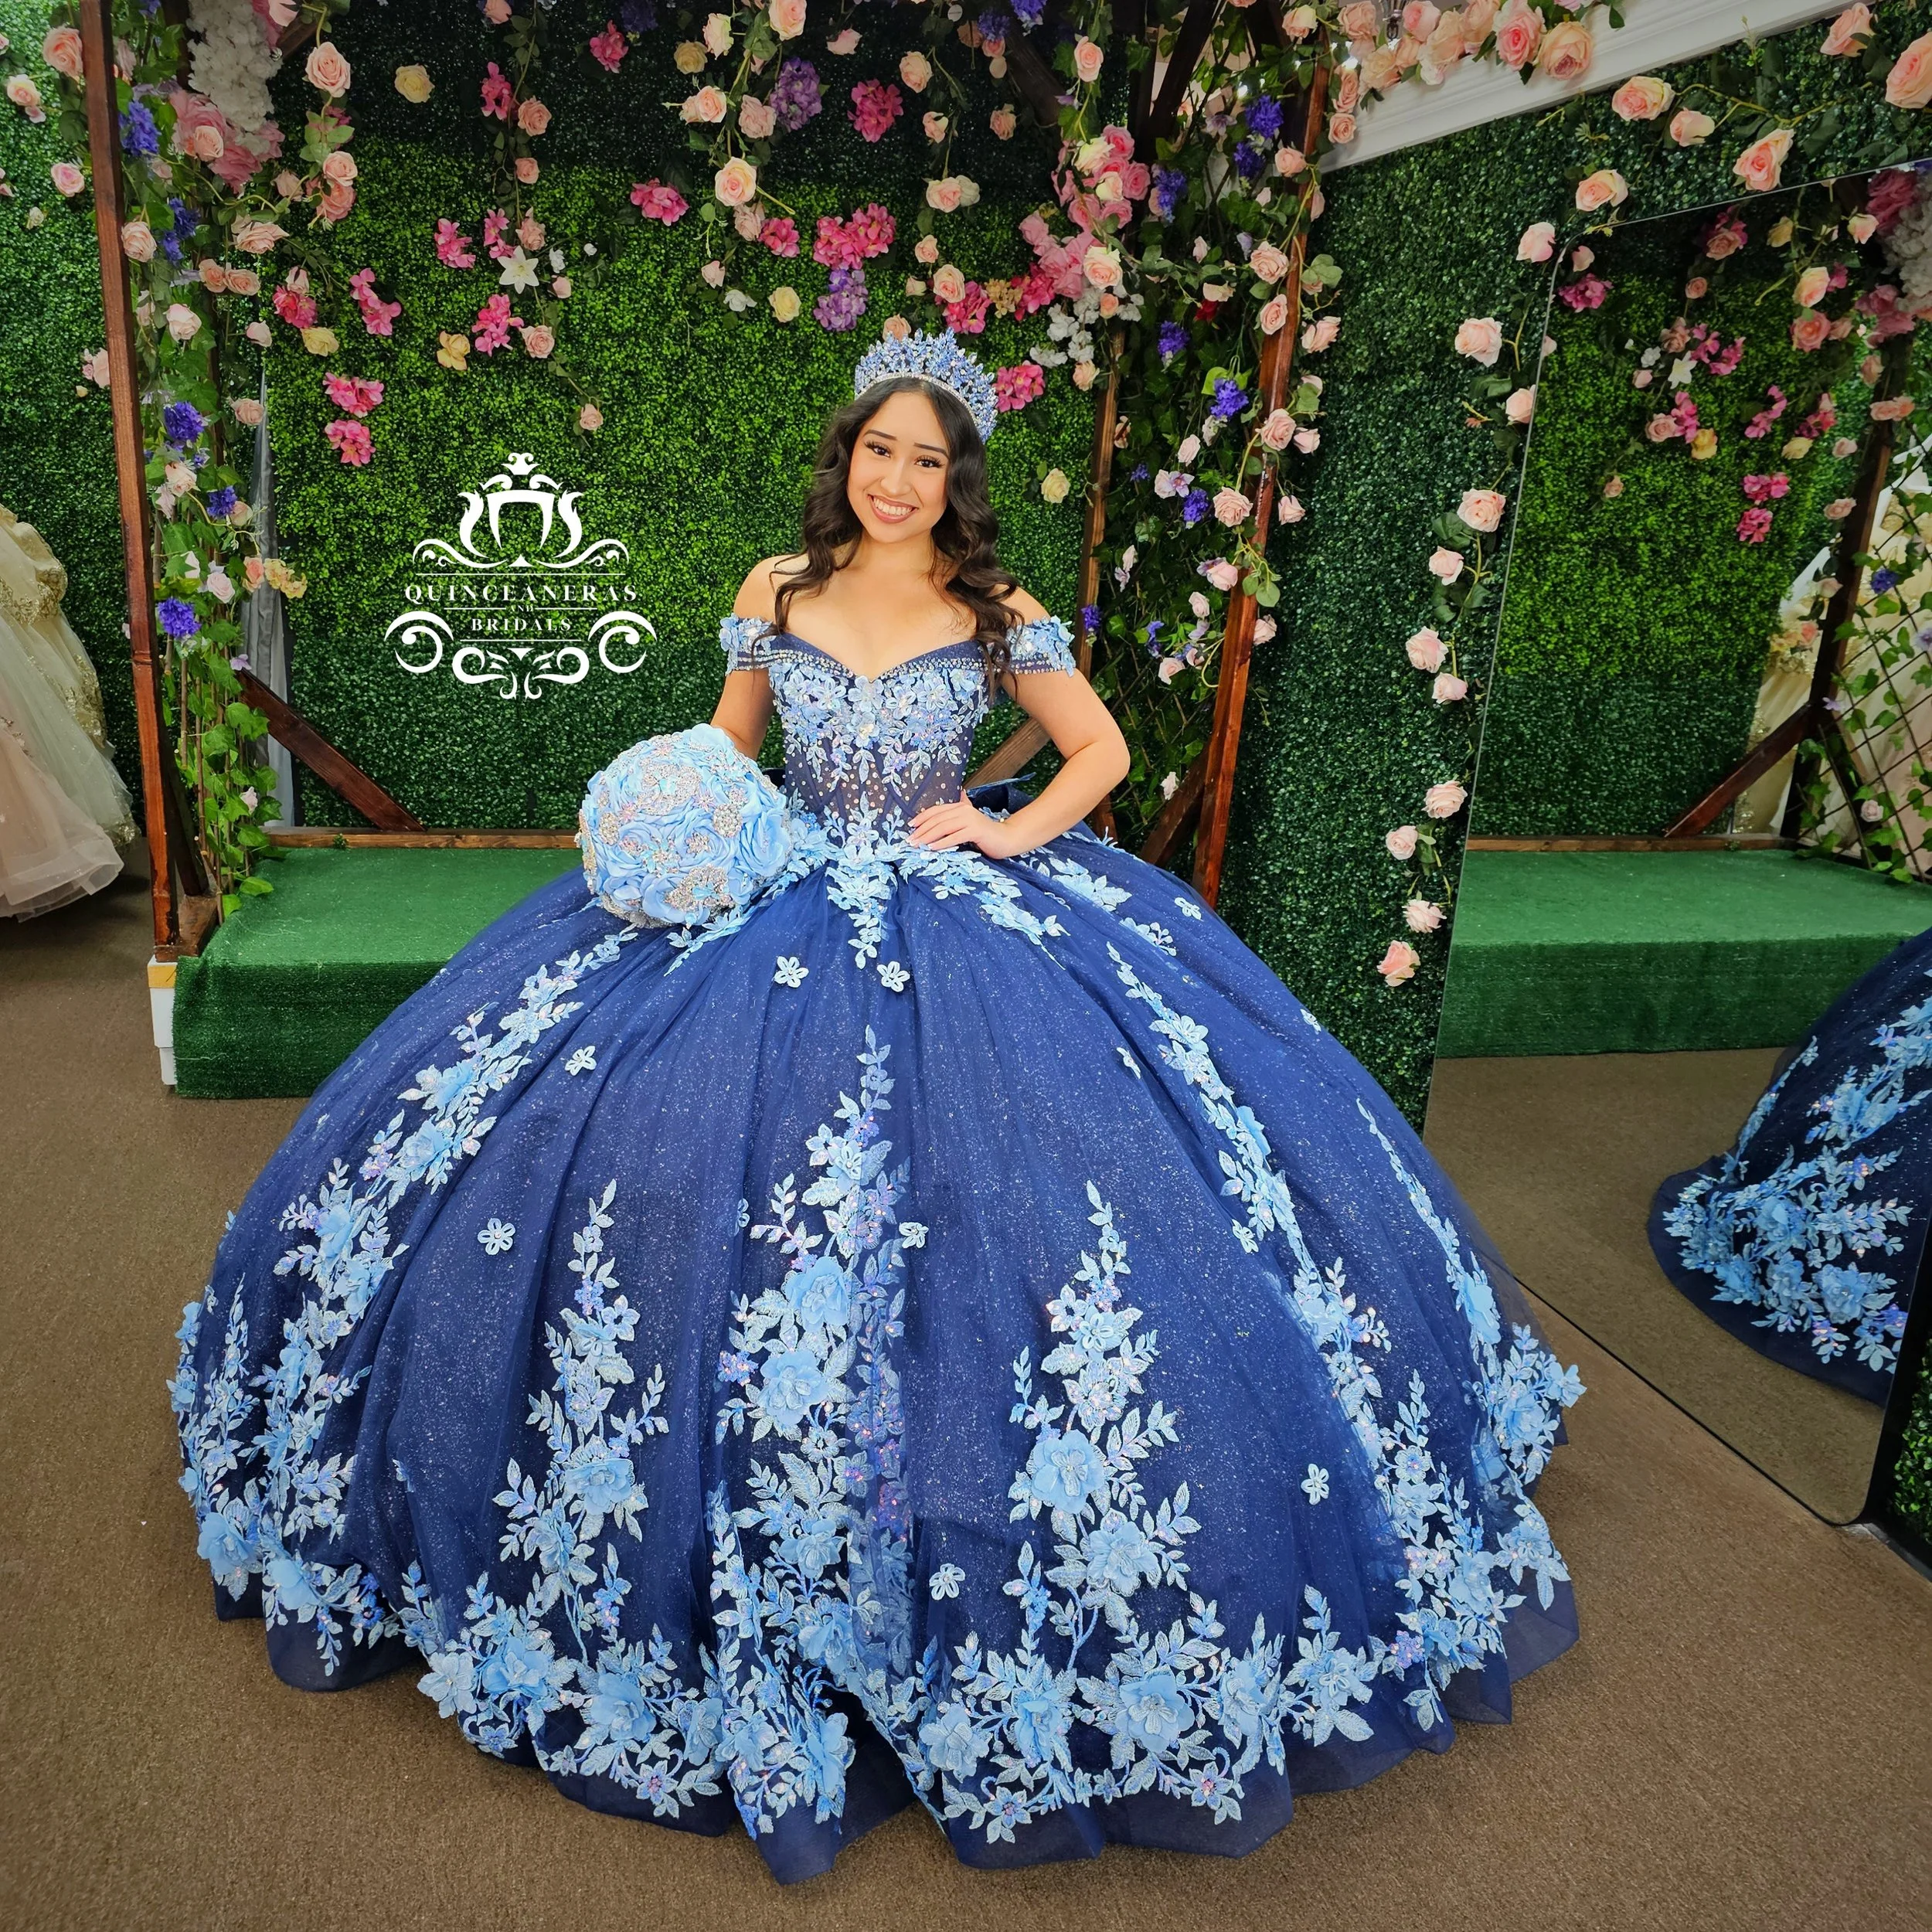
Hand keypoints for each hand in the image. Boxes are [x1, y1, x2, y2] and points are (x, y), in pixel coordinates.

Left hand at [909, 790, 1025, 857]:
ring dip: (928, 837)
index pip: (936, 810)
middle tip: (910, 840)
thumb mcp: (970, 820)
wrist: (1006, 839)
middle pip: (937, 819)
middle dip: (921, 830)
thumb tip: (960, 793)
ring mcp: (970, 820)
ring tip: (917, 845)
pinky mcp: (975, 831)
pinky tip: (933, 848)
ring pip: (943, 827)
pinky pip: (954, 837)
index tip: (910, 827)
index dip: (921, 818)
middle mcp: (964, 810)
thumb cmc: (986, 833)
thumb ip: (964, 807)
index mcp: (960, 806)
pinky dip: (942, 843)